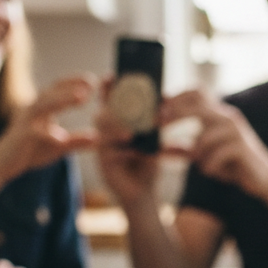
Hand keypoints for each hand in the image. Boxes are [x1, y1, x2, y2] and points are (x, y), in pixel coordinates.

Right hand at [0, 76, 97, 182]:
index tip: (95, 81)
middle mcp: (33, 109)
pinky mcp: (20, 137)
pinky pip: (34, 132)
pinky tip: (61, 138)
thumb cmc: (29, 151)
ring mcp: (26, 121)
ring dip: (63, 99)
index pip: (58, 89)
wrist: (2, 164)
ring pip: (44, 105)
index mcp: (42, 109)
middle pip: (52, 91)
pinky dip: (47, 134)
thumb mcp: (58, 147)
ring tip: (82, 97)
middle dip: (71, 85)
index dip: (75, 83)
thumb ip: (76, 141)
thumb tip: (98, 137)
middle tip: (92, 83)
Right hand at [94, 75, 160, 206]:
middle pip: (103, 112)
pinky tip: (131, 150)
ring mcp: (102, 148)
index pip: (109, 100)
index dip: (108, 87)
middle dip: (114, 107)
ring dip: (117, 127)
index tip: (111, 75)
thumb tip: (165, 99)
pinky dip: (121, 150)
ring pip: (102, 130)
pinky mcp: (103, 165)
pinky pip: (107, 152)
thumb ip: (155, 121)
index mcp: (117, 122)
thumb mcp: (155, 139)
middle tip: (127, 104)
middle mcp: (106, 133)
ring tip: (132, 133)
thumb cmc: (148, 163)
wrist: (146, 193)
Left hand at [160, 90, 267, 199]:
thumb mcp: (205, 156)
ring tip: (202, 166)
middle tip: (159, 124)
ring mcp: (236, 132)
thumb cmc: (233, 165)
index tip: (159, 108)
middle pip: (197, 106)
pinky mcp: (241, 148)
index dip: (177, 96)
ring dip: (197, 154)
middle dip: (175, 114)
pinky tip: (212, 172)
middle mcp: (228, 117)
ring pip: (204, 138)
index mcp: (219, 115)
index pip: (197, 91)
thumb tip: (162, 149)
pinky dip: (209, 166)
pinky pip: (215, 156)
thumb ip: (185, 151)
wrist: (264, 179)